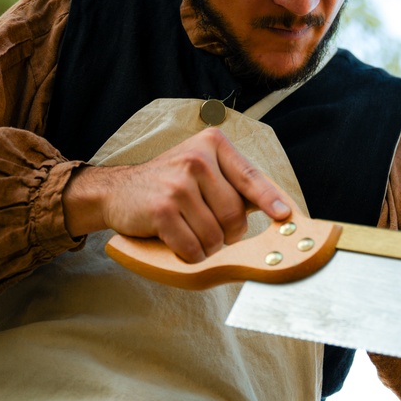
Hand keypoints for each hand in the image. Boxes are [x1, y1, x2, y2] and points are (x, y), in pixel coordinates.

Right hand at [62, 127, 291, 261]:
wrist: (116, 191)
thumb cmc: (169, 185)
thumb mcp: (202, 170)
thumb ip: (234, 184)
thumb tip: (278, 209)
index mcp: (212, 145)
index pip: (250, 176)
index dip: (269, 199)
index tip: (284, 215)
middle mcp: (196, 159)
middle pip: (235, 214)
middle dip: (229, 233)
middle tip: (212, 231)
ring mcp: (178, 183)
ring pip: (215, 236)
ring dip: (207, 247)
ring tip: (191, 234)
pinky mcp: (162, 209)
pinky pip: (192, 248)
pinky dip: (190, 256)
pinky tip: (178, 244)